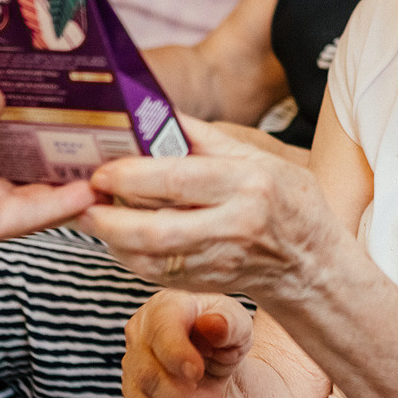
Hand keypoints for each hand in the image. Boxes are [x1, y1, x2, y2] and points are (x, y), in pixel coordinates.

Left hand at [0, 57, 93, 243]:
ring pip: (28, 210)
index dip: (28, 154)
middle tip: (97, 157)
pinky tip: (89, 190)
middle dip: (56, 177)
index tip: (62, 138)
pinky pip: (23, 219)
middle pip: (17, 192)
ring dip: (67, 195)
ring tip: (107, 174)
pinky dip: (58, 207)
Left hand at [82, 114, 339, 301]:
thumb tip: (160, 113)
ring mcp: (220, 262)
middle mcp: (235, 227)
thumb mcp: (261, 159)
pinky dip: (129, 256)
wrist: (312, 265)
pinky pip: (155, 274)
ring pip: (150, 257)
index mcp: (249, 185)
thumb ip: (207, 138)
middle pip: (158, 229)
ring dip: (112, 238)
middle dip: (110, 217)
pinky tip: (118, 237)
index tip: (102, 170)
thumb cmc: (288, 202)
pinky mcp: (207, 284)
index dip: (132, 176)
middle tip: (85, 200)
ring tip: (92, 216)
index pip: (179, 180)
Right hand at [121, 290, 254, 397]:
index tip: (198, 373)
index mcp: (163, 309)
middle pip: (148, 377)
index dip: (176, 355)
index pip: (159, 331)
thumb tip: (212, 326)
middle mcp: (138, 337)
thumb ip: (229, 322)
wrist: (215, 361)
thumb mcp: (237, 324)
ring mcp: (130, 371)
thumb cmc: (225, 336)